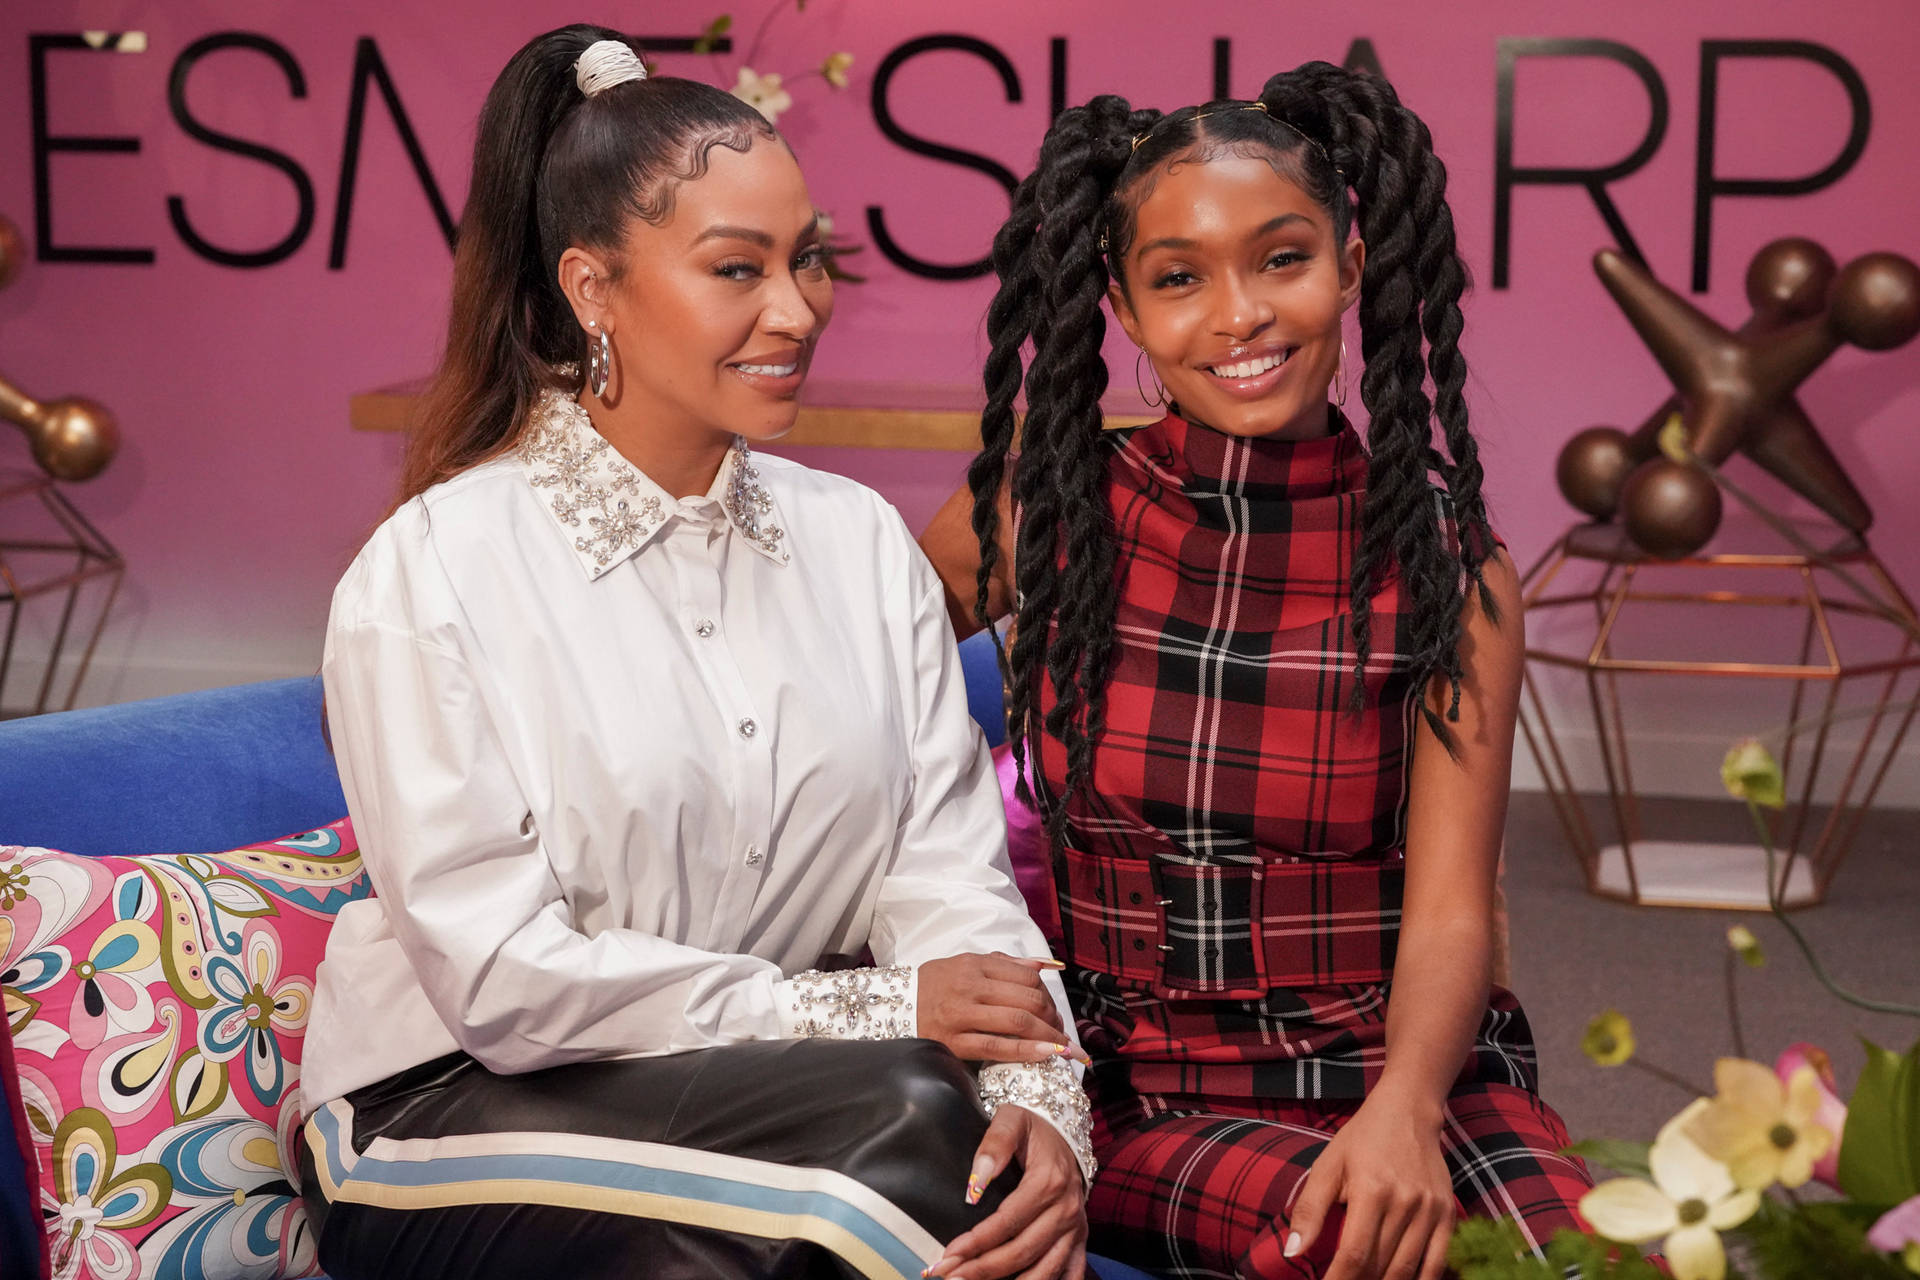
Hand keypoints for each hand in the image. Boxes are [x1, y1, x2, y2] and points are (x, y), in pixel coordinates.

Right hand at [918, 952, 1084, 1065]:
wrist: (891, 1007)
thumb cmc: (933, 986)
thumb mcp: (965, 964)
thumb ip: (1004, 965)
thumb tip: (1045, 966)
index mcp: (974, 964)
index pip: (1026, 977)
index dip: (1049, 996)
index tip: (1056, 1012)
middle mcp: (969, 986)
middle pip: (1028, 999)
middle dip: (1053, 1018)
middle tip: (1063, 1034)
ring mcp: (961, 1014)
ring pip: (1017, 1022)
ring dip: (1048, 1036)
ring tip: (1063, 1048)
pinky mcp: (953, 1042)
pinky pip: (996, 1047)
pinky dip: (1025, 1051)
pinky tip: (1045, 1055)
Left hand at [927, 1105, 1086, 1279]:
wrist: (1065, 1128)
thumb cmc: (1033, 1126)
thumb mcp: (1011, 1120)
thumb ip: (994, 1146)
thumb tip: (974, 1185)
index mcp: (1048, 1182)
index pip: (1008, 1222)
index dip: (977, 1242)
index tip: (948, 1255)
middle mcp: (1065, 1210)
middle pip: (1023, 1251)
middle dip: (983, 1269)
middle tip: (949, 1276)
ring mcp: (1075, 1227)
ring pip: (1046, 1270)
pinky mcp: (1079, 1237)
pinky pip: (1071, 1273)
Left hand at [1286, 1091, 1455, 1279]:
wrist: (1409, 1111)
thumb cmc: (1361, 1139)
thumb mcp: (1327, 1165)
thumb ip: (1310, 1210)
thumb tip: (1293, 1253)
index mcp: (1371, 1191)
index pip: (1355, 1254)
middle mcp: (1406, 1203)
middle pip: (1381, 1267)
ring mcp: (1431, 1210)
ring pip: (1408, 1269)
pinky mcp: (1448, 1214)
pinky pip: (1438, 1263)